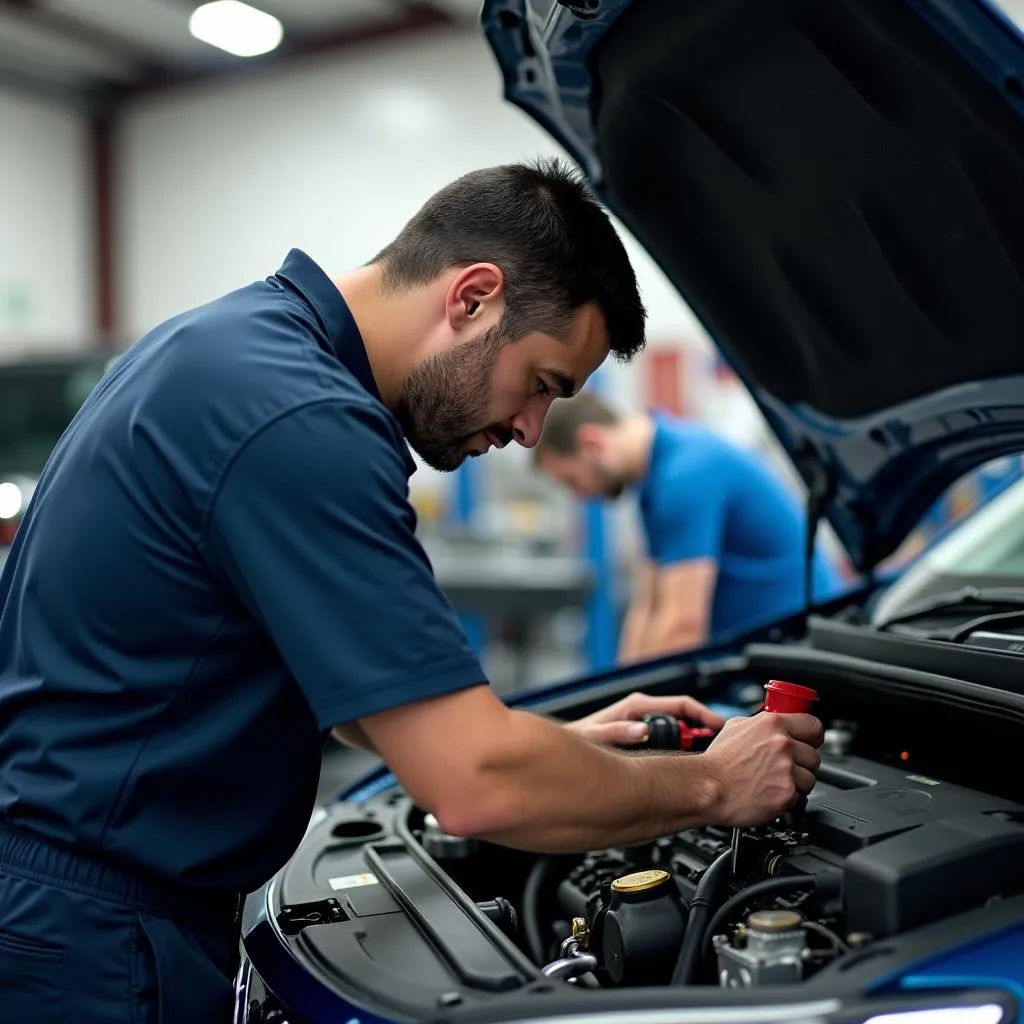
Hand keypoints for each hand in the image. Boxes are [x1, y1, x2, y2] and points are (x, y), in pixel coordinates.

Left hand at [565, 691, 726, 746]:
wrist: (570, 744)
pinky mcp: (644, 731)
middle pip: (683, 717)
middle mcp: (643, 710)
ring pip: (677, 728)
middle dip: (701, 730)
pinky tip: (685, 761)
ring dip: (691, 740)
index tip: (719, 726)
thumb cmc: (580, 737)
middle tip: (716, 749)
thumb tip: (642, 730)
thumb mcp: (596, 736)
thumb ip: (617, 732)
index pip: (681, 704)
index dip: (703, 714)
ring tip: (706, 758)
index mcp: (637, 705)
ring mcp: (644, 720)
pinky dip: (680, 746)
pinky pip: (668, 737)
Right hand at [702, 712, 823, 826]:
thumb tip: (774, 724)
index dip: (812, 736)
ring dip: (797, 783)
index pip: (814, 725)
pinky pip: (801, 798)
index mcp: (772, 724)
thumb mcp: (736, 727)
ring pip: (810, 778)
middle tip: (786, 767)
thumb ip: (761, 723)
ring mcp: (786, 769)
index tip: (809, 741)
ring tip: (776, 782)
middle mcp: (782, 744)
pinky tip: (772, 794)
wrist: (707, 787)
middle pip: (814, 755)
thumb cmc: (717, 761)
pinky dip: (789, 799)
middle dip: (802, 763)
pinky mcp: (787, 793)